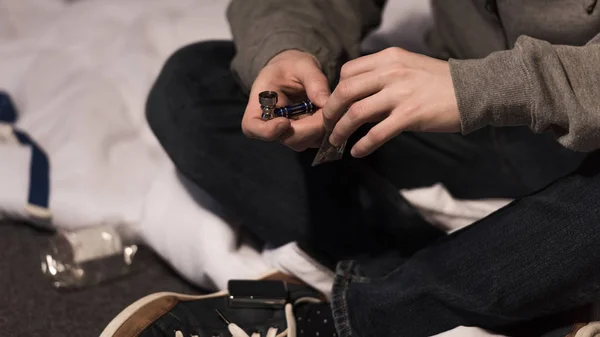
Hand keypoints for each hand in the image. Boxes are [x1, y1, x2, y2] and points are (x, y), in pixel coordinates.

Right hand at [242, 50, 330, 151]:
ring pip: (303, 142)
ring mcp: (287, 134)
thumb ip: (313, 80)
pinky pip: (315, 139)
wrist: (295, 72)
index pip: (253, 128)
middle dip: (310, 126)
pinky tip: (329, 111)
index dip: (268, 131)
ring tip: (327, 105)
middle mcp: (270, 125)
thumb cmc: (291, 66)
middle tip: (326, 107)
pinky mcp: (303, 136)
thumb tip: (326, 103)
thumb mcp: (302, 65)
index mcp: (258, 106)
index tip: (285, 122)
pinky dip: (325, 128)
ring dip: (320, 127)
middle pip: (287, 139)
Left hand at [323, 47, 459, 157]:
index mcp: (389, 58)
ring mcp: (400, 94)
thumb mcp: (409, 67)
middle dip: (330, 112)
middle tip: (327, 126)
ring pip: (356, 113)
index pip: (348, 72)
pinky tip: (358, 152)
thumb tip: (359, 96)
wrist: (474, 90)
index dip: (336, 90)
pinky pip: (377, 133)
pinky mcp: (410, 115)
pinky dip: (363, 145)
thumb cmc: (440, 82)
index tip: (334, 105)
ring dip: (340, 130)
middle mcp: (391, 73)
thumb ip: (384, 76)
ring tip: (336, 141)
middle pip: (345, 92)